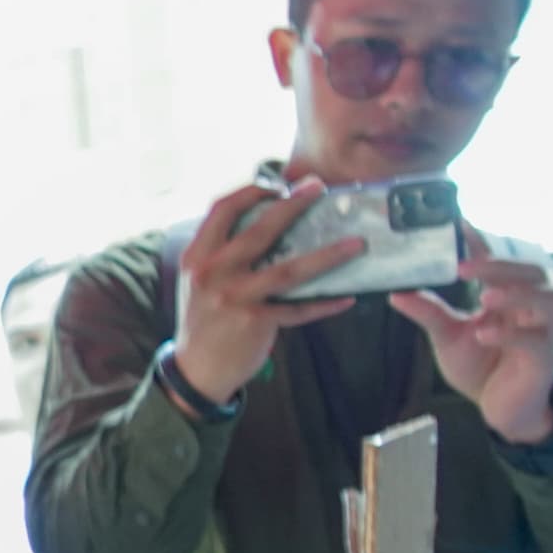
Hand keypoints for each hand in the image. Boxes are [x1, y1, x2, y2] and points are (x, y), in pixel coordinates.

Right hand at [172, 178, 357, 405]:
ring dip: (327, 255)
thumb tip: (269, 223)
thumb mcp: (200, 280)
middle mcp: (213, 273)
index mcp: (198, 256)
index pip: (222, 210)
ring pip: (288, 270)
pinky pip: (299, 309)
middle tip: (318, 188)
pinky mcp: (255, 322)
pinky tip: (346, 298)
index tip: (278, 183)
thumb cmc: (204, 319)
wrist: (196, 369)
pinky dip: (324, 304)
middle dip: (293, 205)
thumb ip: (222, 253)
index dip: (251, 190)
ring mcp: (234, 298)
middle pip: (259, 231)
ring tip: (356, 244)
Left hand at [393, 254, 552, 444]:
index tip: (459, 224)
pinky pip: (536, 340)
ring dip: (520, 294)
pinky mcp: (543, 359)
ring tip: (486, 298)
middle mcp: (530, 307)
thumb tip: (396, 293)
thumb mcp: (448, 336)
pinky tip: (485, 334)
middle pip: (535, 272)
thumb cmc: (481, 366)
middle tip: (467, 267)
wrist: (501, 410)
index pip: (500, 261)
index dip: (483, 242)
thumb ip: (429, 313)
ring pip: (551, 299)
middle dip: (503, 266)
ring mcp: (542, 331)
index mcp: (508, 295)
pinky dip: (511, 334)